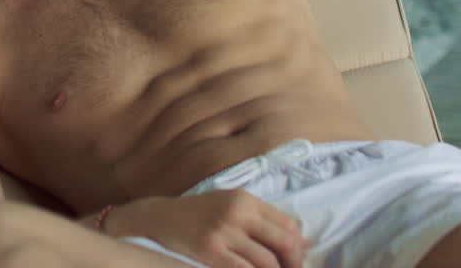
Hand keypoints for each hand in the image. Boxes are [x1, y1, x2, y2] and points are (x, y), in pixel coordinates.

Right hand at [109, 190, 308, 267]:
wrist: (160, 219)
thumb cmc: (200, 214)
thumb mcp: (230, 205)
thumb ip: (260, 219)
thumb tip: (300, 242)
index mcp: (245, 199)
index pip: (289, 224)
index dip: (299, 246)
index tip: (297, 259)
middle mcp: (237, 212)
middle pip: (284, 242)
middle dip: (294, 263)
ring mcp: (223, 232)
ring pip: (267, 262)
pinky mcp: (211, 251)